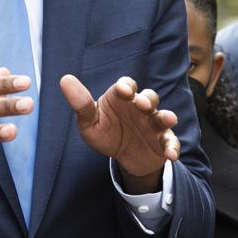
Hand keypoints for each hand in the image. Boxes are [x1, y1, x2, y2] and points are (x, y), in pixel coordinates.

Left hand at [59, 74, 179, 193]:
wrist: (123, 157)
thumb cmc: (105, 132)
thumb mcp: (89, 122)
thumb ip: (80, 103)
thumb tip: (65, 80)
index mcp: (122, 98)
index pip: (126, 86)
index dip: (126, 86)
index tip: (123, 91)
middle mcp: (140, 107)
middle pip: (149, 97)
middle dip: (148, 99)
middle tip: (143, 104)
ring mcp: (153, 123)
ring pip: (162, 116)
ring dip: (166, 117)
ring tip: (168, 119)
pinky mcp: (162, 141)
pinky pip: (170, 141)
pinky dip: (172, 146)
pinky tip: (171, 155)